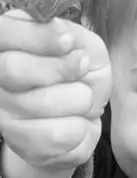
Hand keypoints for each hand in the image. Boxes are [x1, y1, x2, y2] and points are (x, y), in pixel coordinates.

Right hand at [0, 9, 111, 171]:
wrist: (84, 118)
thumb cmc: (82, 76)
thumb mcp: (87, 48)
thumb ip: (77, 38)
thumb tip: (62, 36)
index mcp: (8, 45)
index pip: (4, 33)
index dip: (37, 36)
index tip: (69, 41)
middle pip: (13, 69)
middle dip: (61, 68)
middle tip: (83, 66)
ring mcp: (3, 114)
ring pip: (43, 103)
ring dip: (80, 100)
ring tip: (82, 99)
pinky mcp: (21, 144)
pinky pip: (57, 135)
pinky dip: (81, 127)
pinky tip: (78, 121)